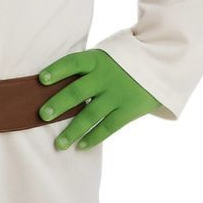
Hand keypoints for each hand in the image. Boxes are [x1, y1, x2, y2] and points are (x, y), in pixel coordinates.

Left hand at [37, 49, 161, 150]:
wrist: (161, 64)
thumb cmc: (123, 62)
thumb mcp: (106, 57)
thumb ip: (86, 69)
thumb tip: (55, 87)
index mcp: (97, 60)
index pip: (73, 62)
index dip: (57, 70)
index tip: (41, 79)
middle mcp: (106, 77)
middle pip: (77, 92)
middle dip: (58, 104)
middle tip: (43, 115)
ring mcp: (118, 94)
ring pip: (90, 115)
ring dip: (73, 131)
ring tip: (59, 144)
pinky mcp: (129, 109)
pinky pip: (108, 127)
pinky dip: (94, 138)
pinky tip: (81, 146)